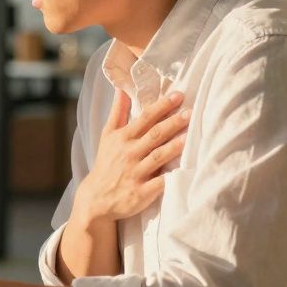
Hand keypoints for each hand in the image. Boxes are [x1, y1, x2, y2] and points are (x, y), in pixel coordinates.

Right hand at [73, 90, 187, 226]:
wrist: (96, 198)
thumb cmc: (106, 163)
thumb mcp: (107, 135)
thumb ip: (117, 112)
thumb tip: (122, 88)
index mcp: (123, 138)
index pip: (145, 118)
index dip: (162, 106)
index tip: (178, 95)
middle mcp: (129, 153)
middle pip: (154, 135)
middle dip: (172, 123)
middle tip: (190, 112)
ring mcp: (135, 173)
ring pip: (158, 157)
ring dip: (173, 147)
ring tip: (189, 137)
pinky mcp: (141, 192)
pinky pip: (159, 183)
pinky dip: (170, 177)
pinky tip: (184, 170)